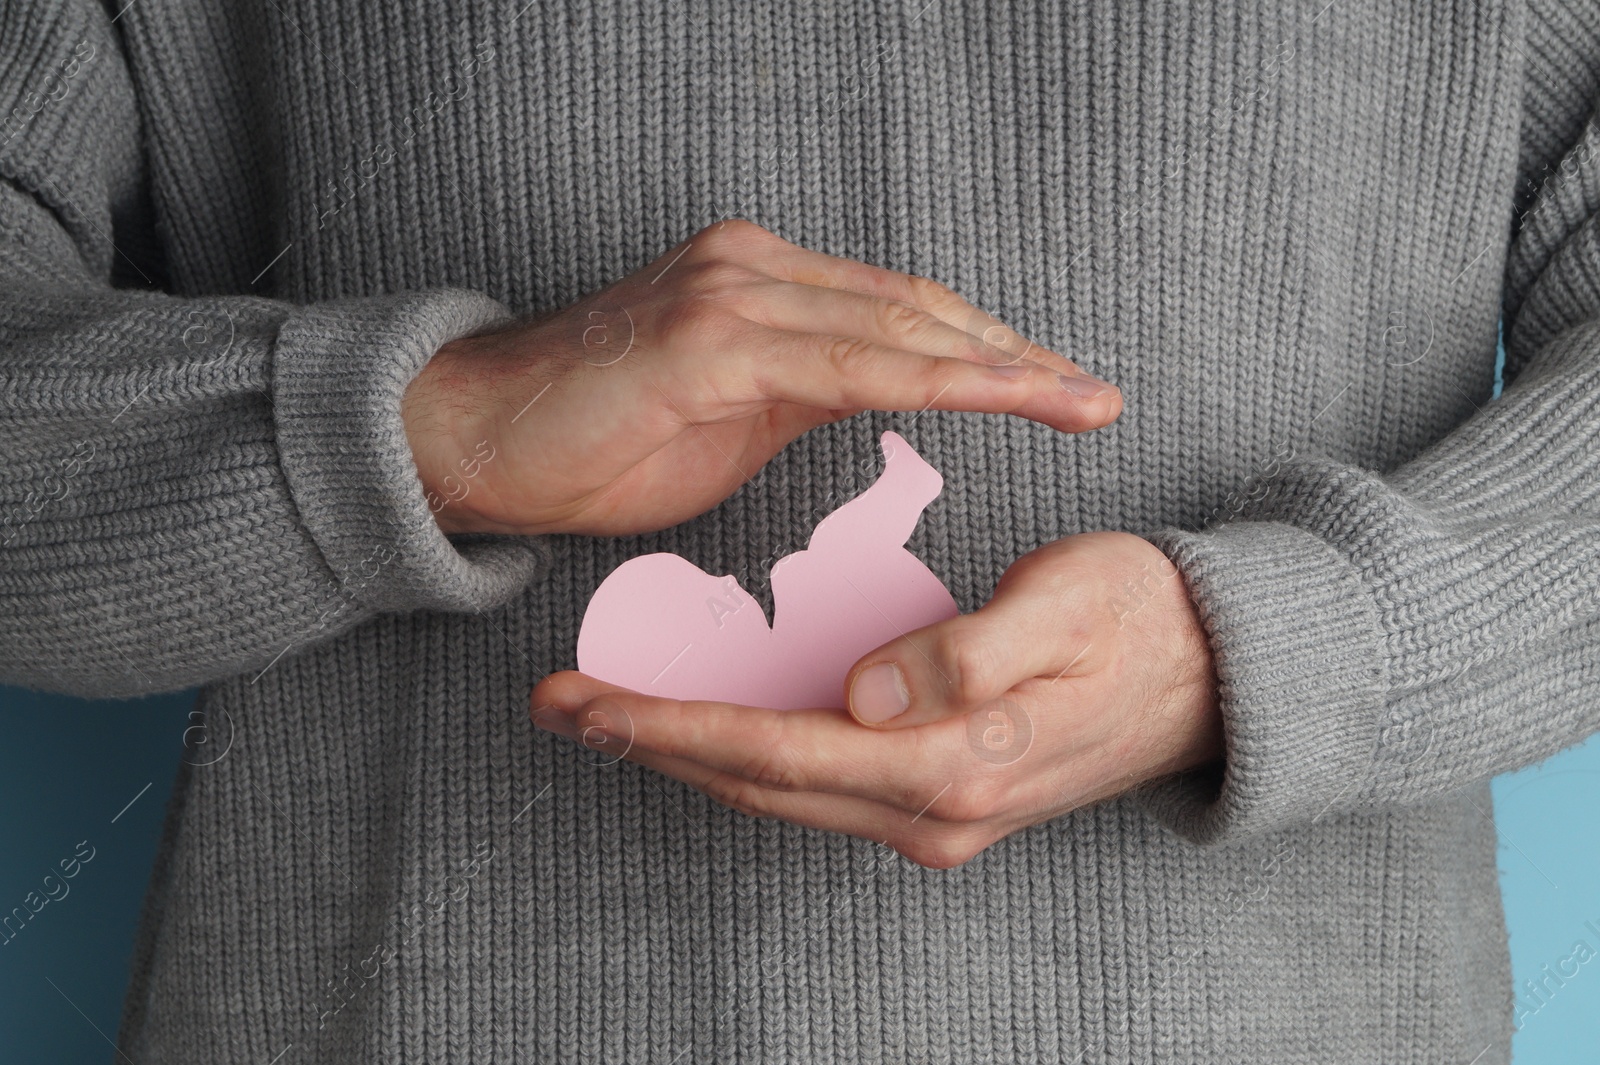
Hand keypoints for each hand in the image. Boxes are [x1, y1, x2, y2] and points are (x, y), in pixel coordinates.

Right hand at [402, 219, 1121, 535]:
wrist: (473, 440)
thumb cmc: (596, 439)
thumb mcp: (729, 416)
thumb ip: (807, 394)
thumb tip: (880, 398)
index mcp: (765, 283)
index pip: (902, 312)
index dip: (986, 349)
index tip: (1059, 389)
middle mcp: (756, 266)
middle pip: (919, 309)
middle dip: (1017, 356)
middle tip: (1097, 397)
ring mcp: (732, 293)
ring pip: (897, 328)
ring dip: (999, 367)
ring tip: (1077, 401)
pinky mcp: (707, 338)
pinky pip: (845, 364)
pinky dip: (931, 383)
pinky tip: (996, 400)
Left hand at [531, 531, 1223, 868]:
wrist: (1220, 678)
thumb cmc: (1146, 621)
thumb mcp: (1070, 609)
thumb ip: (968, 653)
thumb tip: (865, 692)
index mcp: (958, 765)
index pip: (778, 750)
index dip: (672, 724)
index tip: (586, 695)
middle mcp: (933, 812)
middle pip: (758, 784)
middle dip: (650, 744)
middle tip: (557, 700)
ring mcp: (936, 817)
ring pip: (778, 789)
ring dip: (686, 751)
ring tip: (604, 706)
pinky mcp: (938, 796)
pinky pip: (816, 780)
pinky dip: (745, 750)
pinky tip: (701, 717)